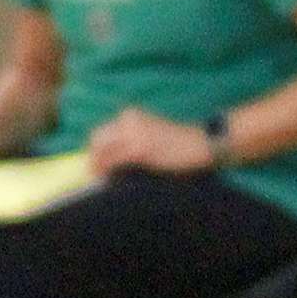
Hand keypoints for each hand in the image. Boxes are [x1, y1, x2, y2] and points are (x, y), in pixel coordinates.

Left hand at [86, 108, 214, 174]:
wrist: (203, 143)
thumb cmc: (179, 144)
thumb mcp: (150, 134)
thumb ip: (130, 141)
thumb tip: (108, 161)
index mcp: (130, 116)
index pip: (101, 133)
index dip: (95, 151)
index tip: (94, 166)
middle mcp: (128, 121)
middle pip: (96, 140)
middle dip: (93, 158)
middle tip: (96, 175)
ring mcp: (133, 134)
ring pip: (101, 151)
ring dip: (98, 166)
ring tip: (102, 180)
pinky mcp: (139, 150)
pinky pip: (113, 162)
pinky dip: (107, 172)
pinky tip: (110, 181)